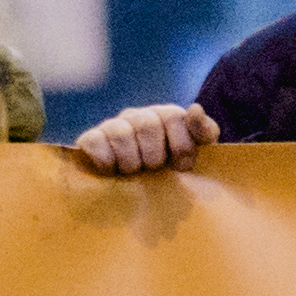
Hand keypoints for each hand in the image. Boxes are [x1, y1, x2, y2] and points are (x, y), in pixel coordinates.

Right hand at [68, 101, 216, 177]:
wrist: (143, 187)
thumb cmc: (174, 168)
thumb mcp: (199, 151)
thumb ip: (204, 131)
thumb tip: (195, 108)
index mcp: (168, 115)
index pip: (173, 117)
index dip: (181, 147)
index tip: (182, 167)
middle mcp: (140, 116)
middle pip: (147, 125)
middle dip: (154, 156)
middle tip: (155, 170)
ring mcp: (114, 125)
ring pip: (120, 133)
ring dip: (130, 161)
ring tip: (134, 173)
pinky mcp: (91, 139)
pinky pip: (93, 141)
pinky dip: (104, 159)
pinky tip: (112, 171)